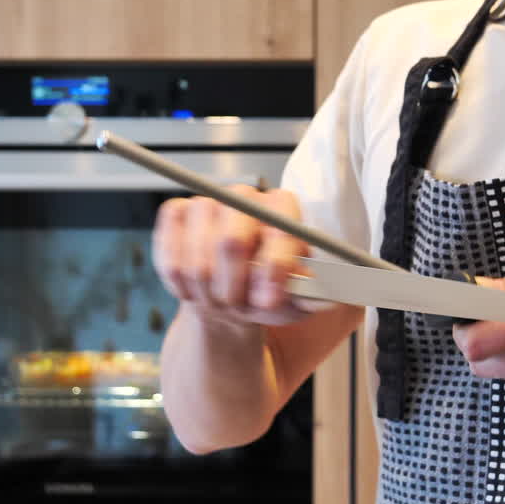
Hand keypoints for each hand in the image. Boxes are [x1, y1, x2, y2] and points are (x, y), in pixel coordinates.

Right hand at [152, 186, 323, 327]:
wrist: (229, 300)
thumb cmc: (269, 294)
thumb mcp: (300, 299)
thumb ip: (316, 294)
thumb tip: (334, 293)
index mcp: (283, 208)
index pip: (280, 226)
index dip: (275, 266)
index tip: (271, 299)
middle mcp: (244, 196)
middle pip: (231, 241)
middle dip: (235, 286)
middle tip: (240, 307)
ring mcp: (206, 202)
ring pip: (197, 257)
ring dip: (209, 292)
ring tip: (222, 301)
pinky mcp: (175, 214)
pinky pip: (171, 258)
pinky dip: (182, 286)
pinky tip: (196, 291)